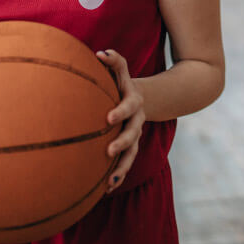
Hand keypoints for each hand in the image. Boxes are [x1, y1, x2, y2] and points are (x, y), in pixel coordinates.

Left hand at [96, 49, 144, 193]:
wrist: (143, 99)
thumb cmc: (122, 83)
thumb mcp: (121, 72)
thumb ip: (114, 61)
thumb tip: (100, 53)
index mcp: (133, 101)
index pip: (128, 105)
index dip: (120, 111)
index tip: (108, 118)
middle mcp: (136, 120)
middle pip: (133, 133)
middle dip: (122, 143)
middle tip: (109, 152)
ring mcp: (135, 135)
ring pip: (132, 154)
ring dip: (122, 168)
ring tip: (109, 182)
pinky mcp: (131, 147)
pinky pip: (126, 163)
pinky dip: (118, 177)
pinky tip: (106, 190)